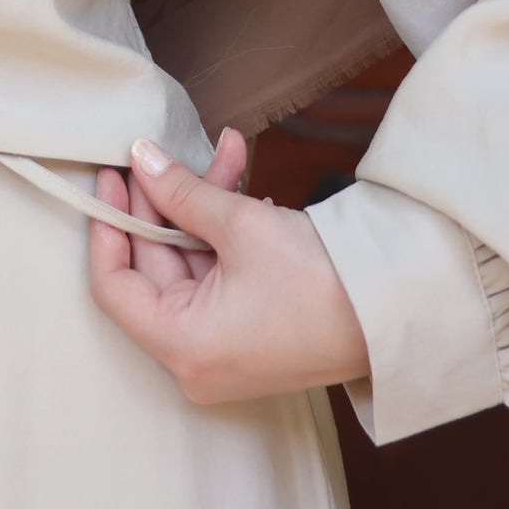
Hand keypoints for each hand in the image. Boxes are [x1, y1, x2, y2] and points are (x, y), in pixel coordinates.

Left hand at [88, 131, 370, 404]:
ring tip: (229, 148)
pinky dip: (226, 233)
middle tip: (165, 152)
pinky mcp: (249, 336)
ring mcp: (223, 351)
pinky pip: (219, 277)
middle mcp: (195, 360)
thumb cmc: (322, 280)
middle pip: (155, 269)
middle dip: (166, 202)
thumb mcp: (241, 225)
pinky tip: (245, 185)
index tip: (112, 178)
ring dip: (204, 206)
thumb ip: (181, 191)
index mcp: (183, 346)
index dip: (109, 225)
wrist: (399, 311)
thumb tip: (140, 160)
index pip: (113, 285)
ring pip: (191, 264)